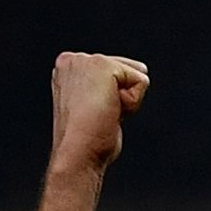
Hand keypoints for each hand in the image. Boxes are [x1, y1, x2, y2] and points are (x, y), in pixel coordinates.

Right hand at [48, 52, 149, 173]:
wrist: (78, 150)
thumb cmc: (86, 138)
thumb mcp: (94, 105)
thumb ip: (107, 86)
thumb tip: (142, 71)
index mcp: (68, 67)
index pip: (114, 72)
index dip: (114, 98)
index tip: (93, 113)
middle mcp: (74, 59)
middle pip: (126, 72)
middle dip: (121, 97)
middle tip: (100, 115)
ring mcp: (87, 60)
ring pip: (135, 76)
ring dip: (127, 101)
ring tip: (104, 113)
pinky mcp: (104, 66)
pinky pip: (141, 82)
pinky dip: (133, 103)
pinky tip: (111, 111)